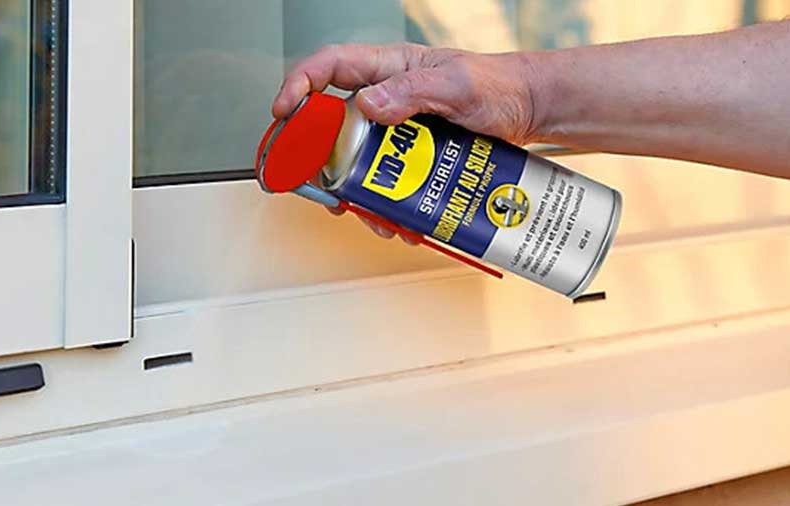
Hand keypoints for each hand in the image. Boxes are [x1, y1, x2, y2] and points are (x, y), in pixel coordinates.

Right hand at [272, 43, 540, 241]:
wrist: (529, 112)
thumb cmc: (498, 85)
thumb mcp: (456, 84)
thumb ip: (411, 91)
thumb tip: (368, 104)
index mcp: (389, 69)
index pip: (329, 67)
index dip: (299, 86)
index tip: (284, 112)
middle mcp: (386, 99)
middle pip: (333, 124)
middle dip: (321, 157)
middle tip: (318, 182)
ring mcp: (397, 131)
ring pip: (358, 162)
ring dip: (358, 191)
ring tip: (369, 213)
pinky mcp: (411, 158)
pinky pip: (386, 183)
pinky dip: (386, 205)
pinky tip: (398, 219)